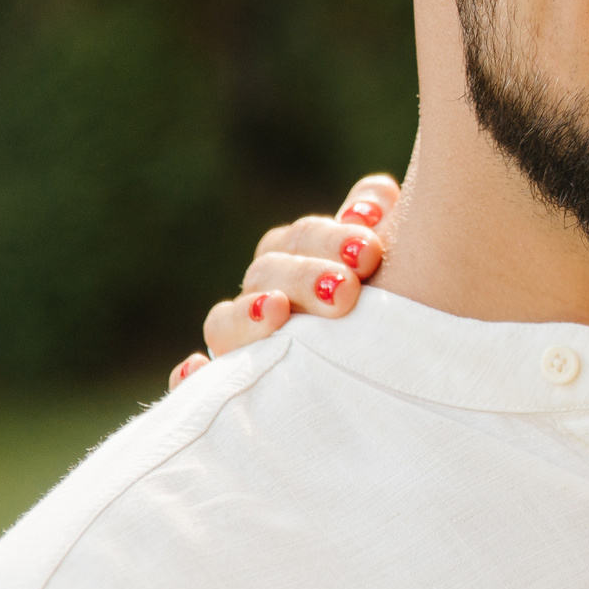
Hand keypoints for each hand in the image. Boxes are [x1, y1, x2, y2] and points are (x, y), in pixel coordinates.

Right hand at [167, 175, 399, 389]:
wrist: (398, 379)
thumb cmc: (397, 307)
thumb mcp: (393, 261)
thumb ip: (376, 218)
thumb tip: (372, 200)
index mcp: (301, 258)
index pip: (303, 238)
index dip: (333, 238)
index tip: (371, 251)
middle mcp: (267, 294)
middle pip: (267, 272)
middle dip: (306, 276)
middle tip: (347, 289)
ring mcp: (245, 342)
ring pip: (224, 322)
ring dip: (246, 315)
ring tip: (276, 311)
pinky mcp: (233, 387)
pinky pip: (194, 385)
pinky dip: (190, 377)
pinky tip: (196, 371)